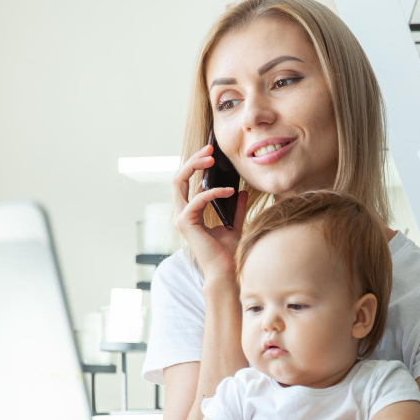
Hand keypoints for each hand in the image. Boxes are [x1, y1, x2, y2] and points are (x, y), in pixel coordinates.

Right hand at [172, 144, 248, 281]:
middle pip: (178, 177)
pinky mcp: (185, 223)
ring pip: (179, 182)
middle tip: (210, 148)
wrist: (227, 272)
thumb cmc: (228, 253)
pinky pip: (197, 199)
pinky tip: (230, 191)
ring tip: (212, 158)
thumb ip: (235, 208)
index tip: (212, 153)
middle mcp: (182, 213)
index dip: (196, 165)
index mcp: (191, 213)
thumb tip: (241, 191)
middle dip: (192, 159)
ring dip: (195, 166)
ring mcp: (181, 218)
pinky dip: (213, 192)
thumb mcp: (234, 225)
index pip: (187, 182)